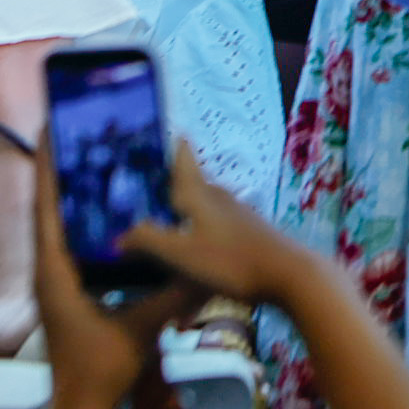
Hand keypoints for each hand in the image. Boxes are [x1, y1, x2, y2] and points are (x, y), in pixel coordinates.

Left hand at [28, 141, 200, 408]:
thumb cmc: (102, 371)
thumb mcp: (140, 329)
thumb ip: (170, 295)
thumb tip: (202, 265)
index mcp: (54, 275)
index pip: (46, 209)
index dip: (49, 168)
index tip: (48, 130)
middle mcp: (45, 274)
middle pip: (46, 211)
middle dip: (57, 172)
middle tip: (72, 134)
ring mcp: (52, 286)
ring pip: (52, 229)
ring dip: (64, 195)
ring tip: (86, 161)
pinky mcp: (62, 296)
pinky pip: (64, 247)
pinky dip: (75, 222)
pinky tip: (99, 213)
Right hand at [120, 143, 326, 310]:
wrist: (289, 276)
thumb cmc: (231, 261)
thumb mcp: (181, 254)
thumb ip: (149, 240)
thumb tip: (118, 236)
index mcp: (201, 195)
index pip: (184, 160)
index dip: (174, 147)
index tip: (167, 132)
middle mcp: (220, 198)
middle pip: (194, 181)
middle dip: (175, 179)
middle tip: (152, 179)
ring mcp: (238, 215)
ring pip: (207, 203)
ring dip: (189, 204)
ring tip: (169, 212)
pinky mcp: (250, 234)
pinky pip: (217, 223)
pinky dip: (201, 225)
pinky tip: (197, 241)